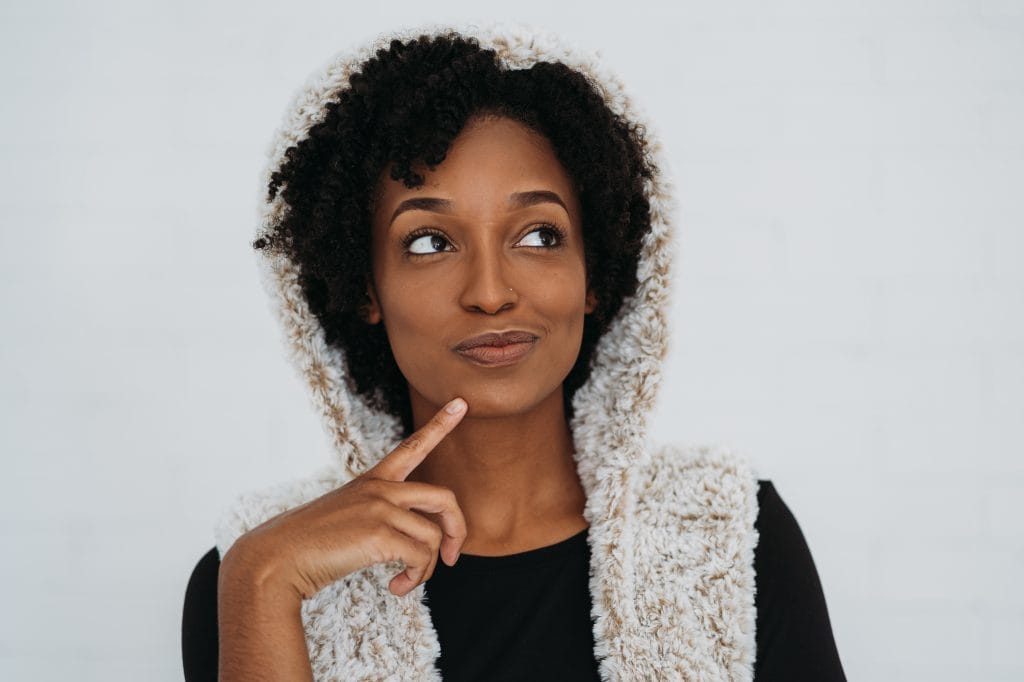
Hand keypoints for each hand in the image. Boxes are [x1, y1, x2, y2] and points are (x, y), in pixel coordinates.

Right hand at [226, 397, 468, 598]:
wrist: (278, 559)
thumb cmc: (309, 545)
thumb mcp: (346, 518)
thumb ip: (378, 519)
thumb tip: (415, 543)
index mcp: (372, 482)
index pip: (412, 447)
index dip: (439, 425)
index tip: (460, 403)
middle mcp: (380, 489)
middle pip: (443, 497)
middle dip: (457, 529)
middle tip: (451, 556)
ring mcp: (380, 509)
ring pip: (433, 536)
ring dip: (427, 567)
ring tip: (406, 581)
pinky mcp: (380, 535)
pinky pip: (420, 558)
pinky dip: (415, 578)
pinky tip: (397, 587)